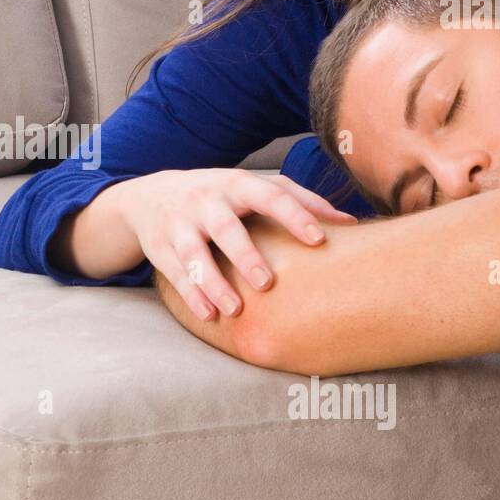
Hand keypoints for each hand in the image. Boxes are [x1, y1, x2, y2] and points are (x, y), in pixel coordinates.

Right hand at [119, 168, 357, 320]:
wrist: (149, 196)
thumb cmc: (219, 195)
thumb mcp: (252, 187)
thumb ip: (298, 199)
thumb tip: (350, 221)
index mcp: (236, 184)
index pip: (269, 195)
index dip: (294, 215)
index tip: (318, 239)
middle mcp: (205, 201)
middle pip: (226, 228)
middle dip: (245, 255)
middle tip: (267, 283)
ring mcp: (179, 224)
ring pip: (194, 255)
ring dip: (213, 283)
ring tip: (235, 310)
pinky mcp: (161, 247)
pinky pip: (176, 274)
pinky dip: (191, 296)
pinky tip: (209, 316)